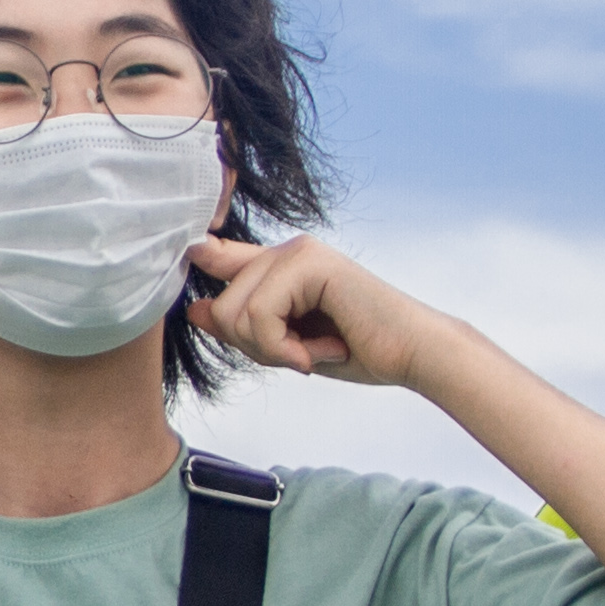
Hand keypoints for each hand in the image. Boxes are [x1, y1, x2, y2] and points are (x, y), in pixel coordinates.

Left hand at [182, 233, 428, 386]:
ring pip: (236, 312)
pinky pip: (260, 315)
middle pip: (222, 305)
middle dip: (255, 347)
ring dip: (274, 351)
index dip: (199, 263)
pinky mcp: (311, 263)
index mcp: (279, 266)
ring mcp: (299, 251)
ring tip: (316, 351)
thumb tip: (195, 309)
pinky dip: (286, 348)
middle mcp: (285, 250)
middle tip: (302, 354)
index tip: (192, 269)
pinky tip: (324, 349)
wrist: (412, 355)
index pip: (218, 258)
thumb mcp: (287, 344)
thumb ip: (245, 325)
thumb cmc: (357, 350)